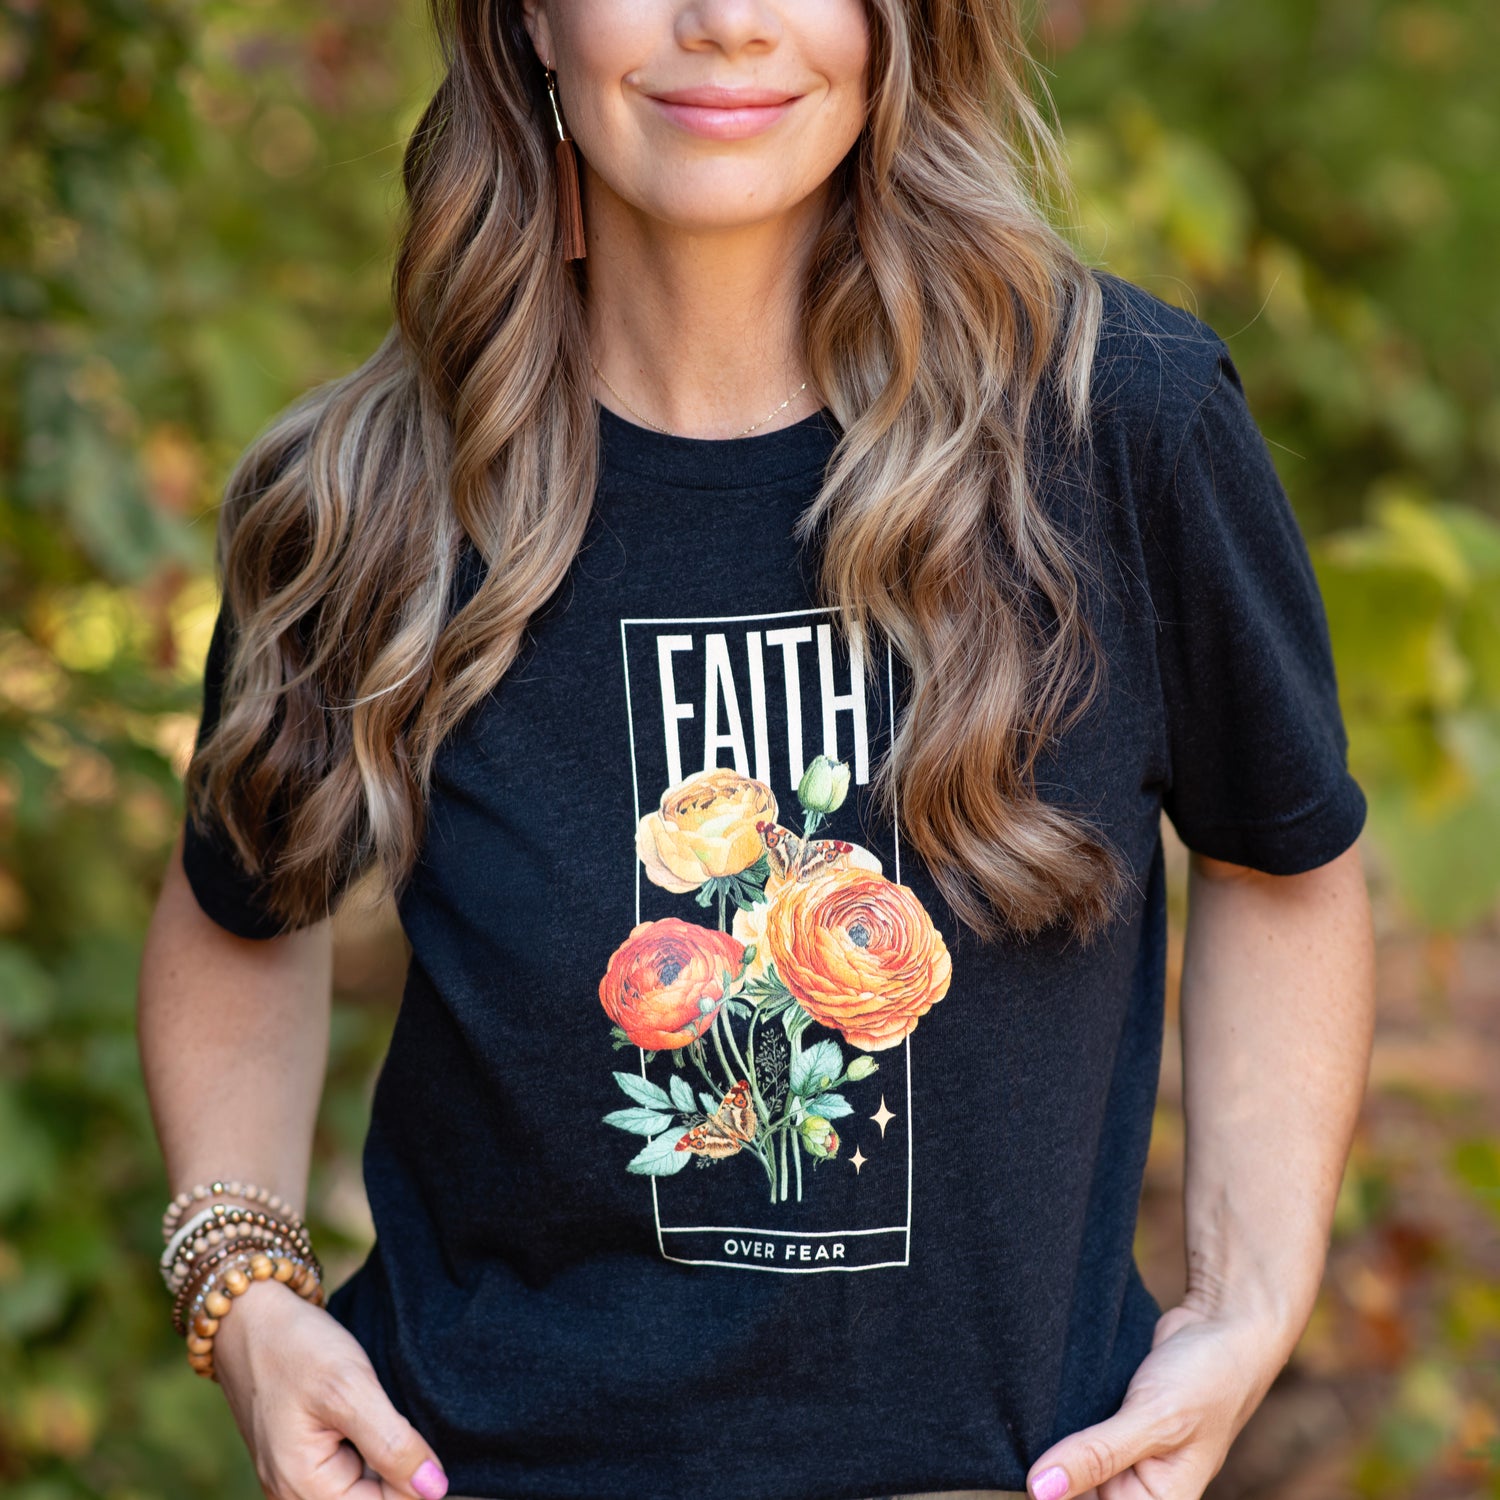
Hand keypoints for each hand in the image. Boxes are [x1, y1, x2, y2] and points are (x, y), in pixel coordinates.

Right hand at [211, 1275, 449, 1499]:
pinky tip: (365, 1412)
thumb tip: (435, 1490)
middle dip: (395, 1465)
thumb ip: (393, 1445)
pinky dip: (364, 1445)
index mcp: (303, 1489)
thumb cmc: (296, 1349)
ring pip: (360, 1485)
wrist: (248, 1318)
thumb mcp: (351, 1389)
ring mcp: (293, 1478)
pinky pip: (345, 1468)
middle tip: (387, 1412)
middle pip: (370, 1498)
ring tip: (371, 1408)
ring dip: (381, 1454)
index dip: (415, 1477)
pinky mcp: (299, 1457)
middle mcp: (292, 1495)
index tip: (418, 1434)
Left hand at [1023, 1301, 1290, 1499]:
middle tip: (1025, 1437)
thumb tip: (1039, 1489)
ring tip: (1034, 1417)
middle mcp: (1138, 1487)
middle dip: (1052, 1470)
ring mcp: (1122, 1455)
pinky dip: (1059, 1420)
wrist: (1221, 1323)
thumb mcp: (1154, 1419)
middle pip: (1074, 1491)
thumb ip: (1098, 1455)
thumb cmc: (1207, 1379)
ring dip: (1050, 1442)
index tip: (1028, 1475)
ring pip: (1068, 1463)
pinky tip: (1044, 1404)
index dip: (1058, 1496)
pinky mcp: (1111, 1423)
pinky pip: (1074, 1433)